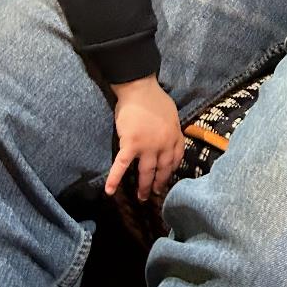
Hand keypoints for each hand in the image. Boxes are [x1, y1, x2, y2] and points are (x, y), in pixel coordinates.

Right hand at [107, 76, 184, 199]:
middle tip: (155, 194)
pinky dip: (114, 178)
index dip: (171, 171)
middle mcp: (163, 144)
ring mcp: (147, 146)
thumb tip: (172, 140)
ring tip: (142, 197)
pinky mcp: (130, 144)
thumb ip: (173, 130)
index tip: (167, 178)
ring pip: (146, 171)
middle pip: (162, 169)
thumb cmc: (155, 98)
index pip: (176, 159)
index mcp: (174, 136)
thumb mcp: (172, 115)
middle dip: (159, 183)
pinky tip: (109, 191)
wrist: (139, 89)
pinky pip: (122, 165)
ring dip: (144, 186)